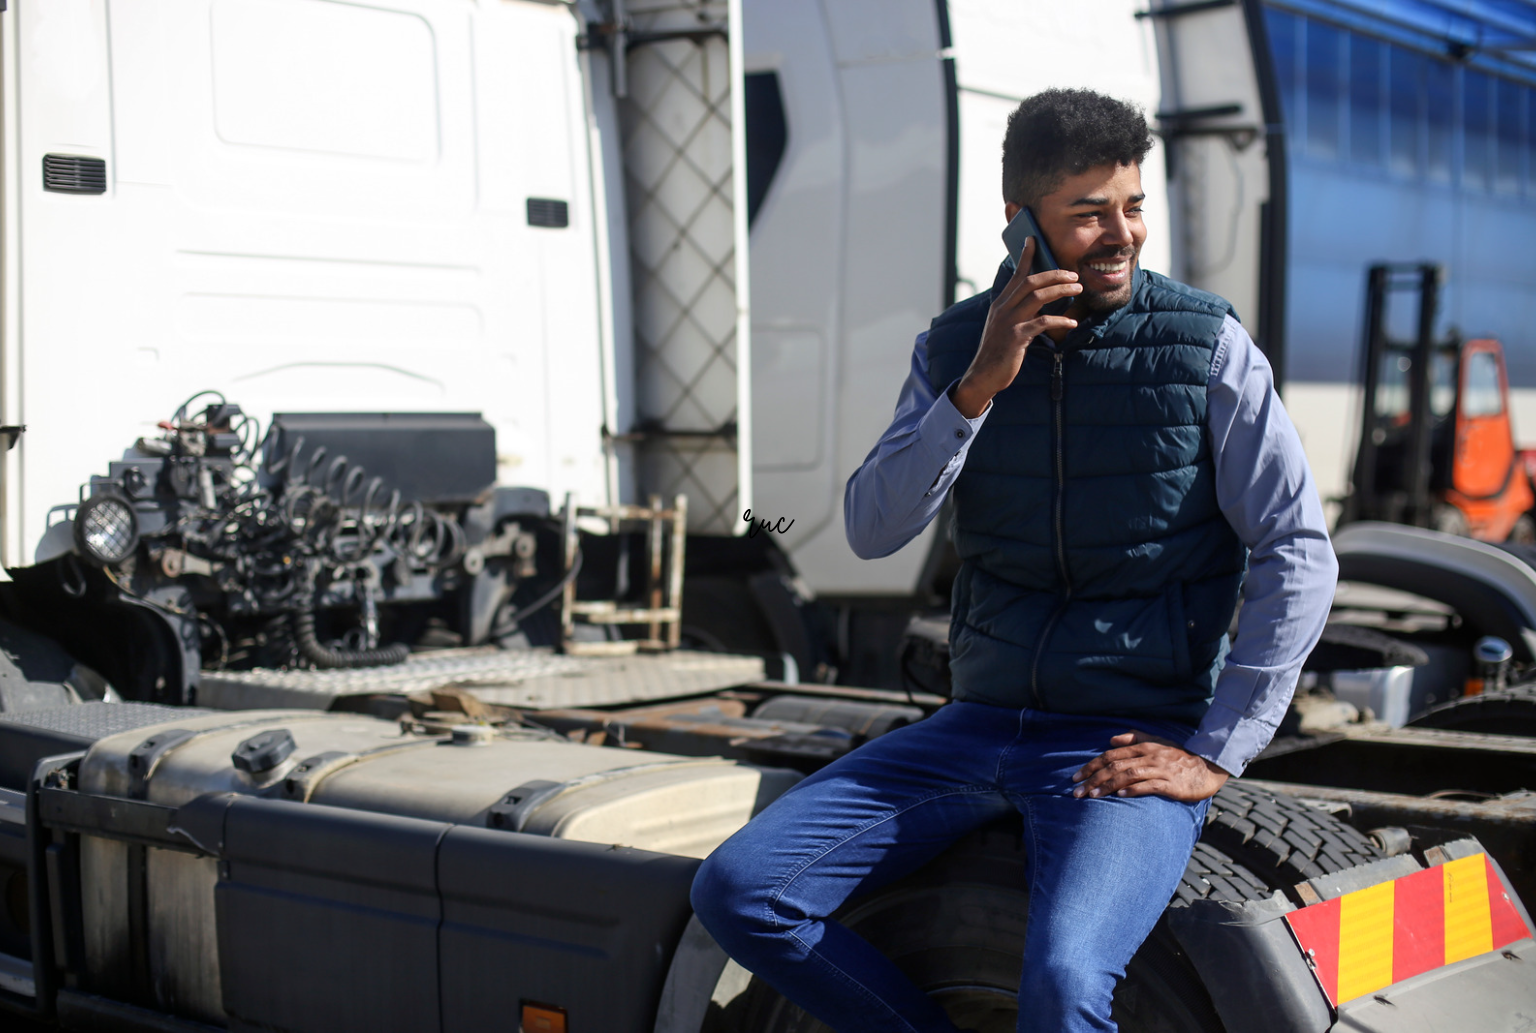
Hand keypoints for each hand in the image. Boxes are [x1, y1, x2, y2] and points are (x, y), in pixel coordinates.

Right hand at [950, 238, 1081, 417]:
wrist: (983, 375)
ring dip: (1060, 290)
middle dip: (1054, 274)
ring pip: (1037, 297)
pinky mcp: (1016, 337)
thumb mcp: (1004, 327)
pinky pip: (1042, 323)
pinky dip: (1059, 320)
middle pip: (1030, 282)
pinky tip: (1072, 322)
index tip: (1033, 240)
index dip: (1025, 256)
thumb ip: (1017, 312)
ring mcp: (1009, 322)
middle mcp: (1003, 308)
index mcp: (1001, 304)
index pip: (1016, 275)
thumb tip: (1038, 302)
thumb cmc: (998, 352)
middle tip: (1073, 274)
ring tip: (1078, 289)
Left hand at [1071, 731, 1229, 801]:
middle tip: (1077, 791)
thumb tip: (1111, 738)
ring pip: (1127, 776)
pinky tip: (1120, 796)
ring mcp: (1160, 769)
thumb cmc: (1178, 757)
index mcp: (1143, 746)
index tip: (1076, 777)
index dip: (1091, 766)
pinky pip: (1148, 786)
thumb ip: (1134, 738)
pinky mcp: (1170, 784)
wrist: (1207, 768)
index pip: (1110, 755)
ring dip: (1108, 786)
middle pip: (1114, 766)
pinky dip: (1133, 790)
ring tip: (1092, 795)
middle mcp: (1148, 756)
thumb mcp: (1157, 742)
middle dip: (1093, 778)